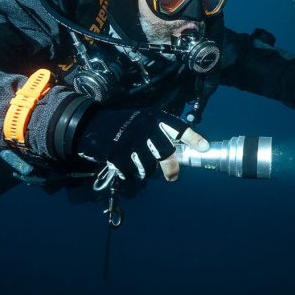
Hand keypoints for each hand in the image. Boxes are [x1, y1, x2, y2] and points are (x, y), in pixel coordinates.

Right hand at [75, 107, 208, 181]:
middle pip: (166, 153)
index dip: (193, 138)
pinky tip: (123, 168)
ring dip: (144, 171)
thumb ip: (159, 134)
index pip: (178, 127)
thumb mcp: (142, 121)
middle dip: (171, 168)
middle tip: (172, 177)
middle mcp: (144, 126)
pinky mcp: (116, 152)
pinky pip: (130, 171)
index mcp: (154, 117)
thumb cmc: (122, 126)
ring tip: (137, 165)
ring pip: (148, 165)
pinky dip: (128, 174)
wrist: (90, 125)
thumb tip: (179, 156)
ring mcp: (130, 139)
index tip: (204, 148)